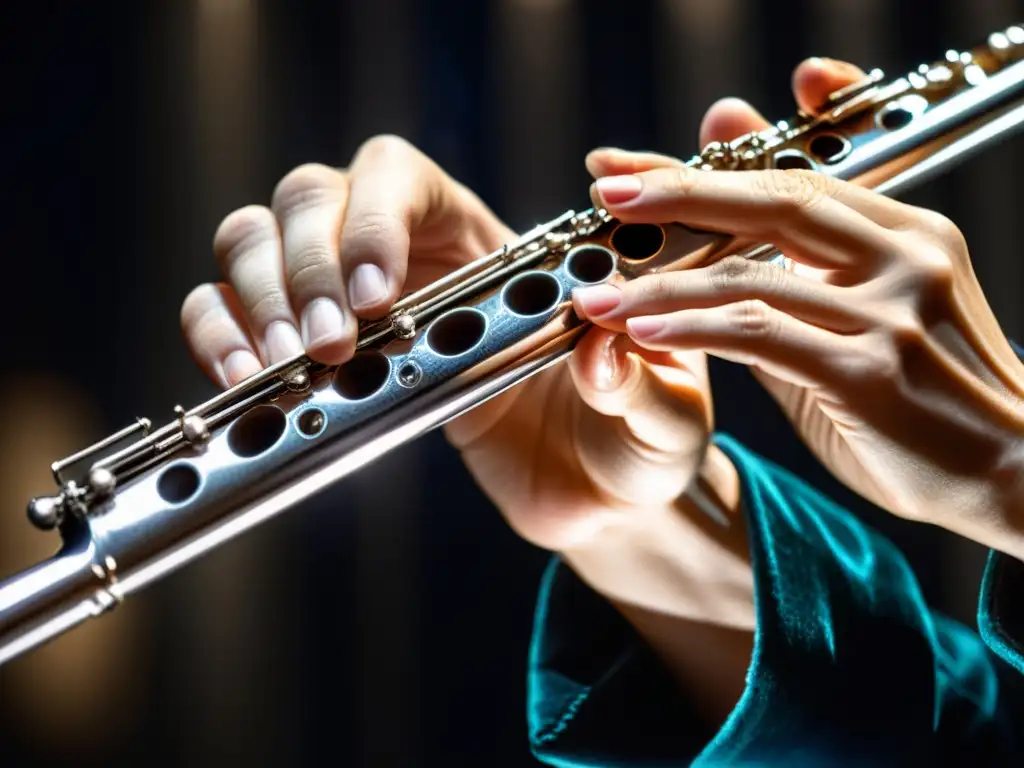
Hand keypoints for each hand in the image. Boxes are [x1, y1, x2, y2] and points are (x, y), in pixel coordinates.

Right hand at [180, 132, 729, 618]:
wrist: (599, 503)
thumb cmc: (636, 441)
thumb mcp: (663, 415)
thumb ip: (644, 382)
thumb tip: (599, 349)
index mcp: (490, 245)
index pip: (401, 175)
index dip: (375, 213)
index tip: (380, 292)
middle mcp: (412, 263)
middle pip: (313, 198)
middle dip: (307, 262)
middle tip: (332, 341)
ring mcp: (357, 312)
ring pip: (256, 243)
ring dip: (256, 294)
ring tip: (289, 363)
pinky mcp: (324, 368)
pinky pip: (234, 320)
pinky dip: (220, 335)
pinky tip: (245, 380)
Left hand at [574, 85, 1023, 556]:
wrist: (1012, 471)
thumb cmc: (924, 399)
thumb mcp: (857, 323)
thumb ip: (786, 276)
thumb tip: (716, 233)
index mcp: (903, 233)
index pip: (788, 180)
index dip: (702, 170)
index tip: (631, 167)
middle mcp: (905, 255)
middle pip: (772, 198)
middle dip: (677, 192)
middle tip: (606, 189)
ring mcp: (891, 310)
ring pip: (752, 275)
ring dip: (661, 282)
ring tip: (597, 291)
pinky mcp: (870, 372)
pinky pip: (762, 335)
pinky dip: (694, 328)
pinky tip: (642, 330)